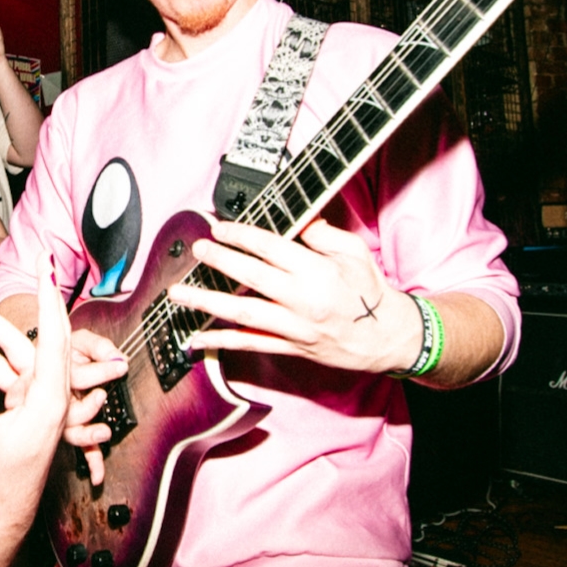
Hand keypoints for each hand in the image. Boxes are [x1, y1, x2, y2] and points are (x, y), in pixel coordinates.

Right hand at [0, 255, 100, 514]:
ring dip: (27, 315)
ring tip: (16, 282)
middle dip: (48, 295)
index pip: (53, 339)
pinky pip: (24, 362)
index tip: (47, 268)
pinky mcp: (30, 402)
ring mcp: (43, 397)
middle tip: (44, 258)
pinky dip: (11, 339)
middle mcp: (52, 394)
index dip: (49, 300)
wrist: (4, 507)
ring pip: (40, 346)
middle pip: (55, 334)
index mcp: (47, 401)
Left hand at [164, 218, 417, 372]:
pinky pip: (251, 344)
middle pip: (252, 277)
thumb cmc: (370, 292)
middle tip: (197, 249)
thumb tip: (294, 220)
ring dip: (207, 302)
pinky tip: (196, 338)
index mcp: (317, 271)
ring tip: (179, 294)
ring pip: (243, 313)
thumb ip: (321, 235)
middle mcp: (303, 299)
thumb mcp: (353, 252)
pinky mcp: (291, 346)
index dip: (242, 236)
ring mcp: (294, 326)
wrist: (386, 337)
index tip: (220, 227)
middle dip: (220, 261)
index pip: (271, 248)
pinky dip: (222, 341)